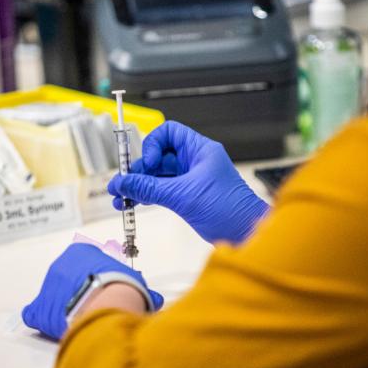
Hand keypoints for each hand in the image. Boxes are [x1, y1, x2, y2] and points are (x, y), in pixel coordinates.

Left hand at [21, 243, 163, 339]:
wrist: (106, 303)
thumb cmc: (122, 287)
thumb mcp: (134, 282)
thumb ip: (136, 288)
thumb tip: (154, 299)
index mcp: (80, 252)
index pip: (86, 263)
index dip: (97, 277)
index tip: (106, 289)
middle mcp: (60, 265)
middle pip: (69, 280)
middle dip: (80, 292)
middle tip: (96, 306)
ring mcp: (47, 287)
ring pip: (55, 297)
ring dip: (65, 307)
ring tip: (82, 320)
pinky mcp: (39, 309)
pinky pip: (35, 313)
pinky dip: (43, 319)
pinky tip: (54, 326)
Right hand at [108, 121, 268, 243]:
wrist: (246, 234)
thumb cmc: (228, 210)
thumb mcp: (182, 196)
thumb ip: (149, 188)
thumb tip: (121, 183)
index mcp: (200, 150)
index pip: (169, 133)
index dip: (152, 145)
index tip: (146, 164)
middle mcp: (195, 161)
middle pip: (159, 156)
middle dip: (139, 170)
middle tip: (122, 185)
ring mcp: (191, 179)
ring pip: (158, 175)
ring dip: (139, 185)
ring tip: (121, 199)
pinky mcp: (188, 196)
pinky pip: (162, 190)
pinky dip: (148, 195)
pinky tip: (133, 203)